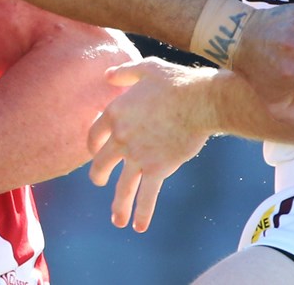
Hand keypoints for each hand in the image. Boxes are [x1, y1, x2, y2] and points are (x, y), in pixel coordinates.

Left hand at [86, 58, 213, 232]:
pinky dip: (142, 212)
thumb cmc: (176, 82)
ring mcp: (137, 156)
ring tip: (116, 220)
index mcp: (114, 113)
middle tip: (99, 181)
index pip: (94, 134)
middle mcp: (120, 138)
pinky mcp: (157, 168)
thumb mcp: (146, 68)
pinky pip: (146, 194)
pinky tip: (139, 226)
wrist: (200, 101)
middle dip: (99, 174)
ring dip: (118, 204)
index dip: (93, 144)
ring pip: (122, 186)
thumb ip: (124, 72)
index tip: (95, 151)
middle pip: (101, 162)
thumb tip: (108, 74)